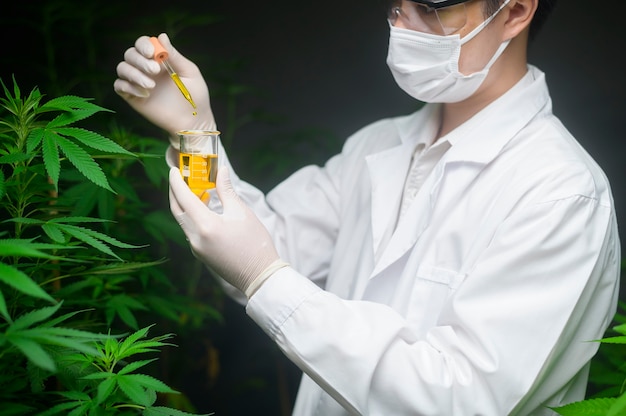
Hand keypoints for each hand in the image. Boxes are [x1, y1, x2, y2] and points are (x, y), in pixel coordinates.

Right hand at [114, 33, 215, 146]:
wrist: (192, 121)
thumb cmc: (195, 96)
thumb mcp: (189, 73)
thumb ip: (175, 56)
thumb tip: (162, 36)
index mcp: (160, 60)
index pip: (143, 44)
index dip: (143, 44)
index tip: (151, 53)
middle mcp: (146, 69)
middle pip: (130, 54)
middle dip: (140, 61)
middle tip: (155, 71)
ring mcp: (138, 83)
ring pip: (122, 68)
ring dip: (134, 74)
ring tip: (151, 86)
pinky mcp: (133, 97)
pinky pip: (119, 86)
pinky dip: (128, 86)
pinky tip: (145, 94)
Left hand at [169, 166, 284, 296]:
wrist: (259, 275)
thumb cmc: (254, 243)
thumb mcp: (241, 212)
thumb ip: (226, 190)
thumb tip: (221, 171)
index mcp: (205, 225)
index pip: (183, 198)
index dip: (176, 182)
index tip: (173, 169)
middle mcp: (195, 238)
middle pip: (177, 210)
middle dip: (174, 192)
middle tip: (178, 177)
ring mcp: (196, 248)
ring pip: (182, 221)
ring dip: (183, 204)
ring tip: (192, 190)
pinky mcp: (200, 254)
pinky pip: (189, 231)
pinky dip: (191, 216)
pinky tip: (202, 209)